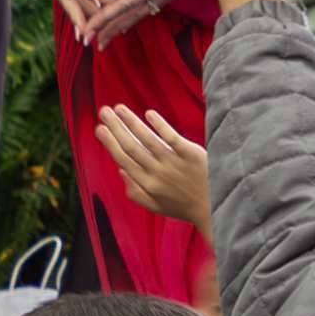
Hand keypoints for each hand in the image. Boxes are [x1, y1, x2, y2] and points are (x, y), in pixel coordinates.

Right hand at [100, 104, 209, 230]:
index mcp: (147, 185)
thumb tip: (120, 171)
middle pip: (131, 147)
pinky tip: (148, 113)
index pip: (123, 160)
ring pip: (147, 139)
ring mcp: (174, 163)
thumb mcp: (156, 207)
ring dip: (131, 122)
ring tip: (119, 108)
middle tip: (104, 112)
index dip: (110, 143)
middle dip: (115, 128)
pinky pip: (171, 137)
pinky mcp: (190, 154)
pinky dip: (159, 125)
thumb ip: (135, 192)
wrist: (214, 207)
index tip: (99, 129)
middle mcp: (157, 173)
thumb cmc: (184, 206)